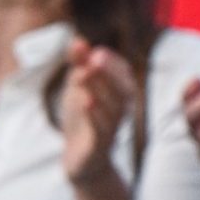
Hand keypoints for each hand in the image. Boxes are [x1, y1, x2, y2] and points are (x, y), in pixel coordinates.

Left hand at [61, 38, 137, 188]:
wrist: (79, 159)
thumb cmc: (83, 118)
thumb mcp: (78, 88)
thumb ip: (78, 64)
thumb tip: (77, 39)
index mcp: (120, 93)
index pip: (123, 72)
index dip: (110, 61)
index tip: (93, 51)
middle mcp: (122, 110)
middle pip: (122, 88)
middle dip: (109, 71)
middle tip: (94, 57)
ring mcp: (113, 128)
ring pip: (113, 108)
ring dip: (100, 89)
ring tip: (84, 74)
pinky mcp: (99, 147)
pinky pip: (101, 130)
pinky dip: (95, 115)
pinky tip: (86, 101)